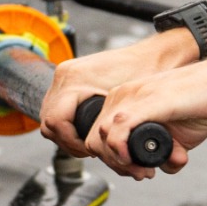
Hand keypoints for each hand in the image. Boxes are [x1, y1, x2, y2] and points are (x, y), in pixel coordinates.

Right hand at [41, 28, 199, 154]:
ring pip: (52, 116)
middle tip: (90, 151)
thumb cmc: (147, 72)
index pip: (55, 122)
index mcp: (74, 78)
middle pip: (49, 122)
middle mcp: (65, 74)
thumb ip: (110, 123)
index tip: (91, 151)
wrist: (157, 54)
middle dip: (68, 141)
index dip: (72, 142)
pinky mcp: (72, 79)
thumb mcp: (127, 101)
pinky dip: (71, 122)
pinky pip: (60, 107)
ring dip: (68, 134)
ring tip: (91, 143)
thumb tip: (98, 148)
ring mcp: (66, 75)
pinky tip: (89, 130)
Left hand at [82, 56, 206, 180]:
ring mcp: (132, 97)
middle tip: (142, 174)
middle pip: (95, 140)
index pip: (100, 137)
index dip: (114, 161)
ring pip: (100, 137)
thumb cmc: (204, 101)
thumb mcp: (180, 133)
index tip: (138, 171)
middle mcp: (123, 96)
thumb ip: (167, 149)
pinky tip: (134, 158)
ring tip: (145, 170)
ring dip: (118, 162)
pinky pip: (116, 129)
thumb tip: (164, 166)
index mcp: (126, 101)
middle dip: (115, 165)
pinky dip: (119, 149)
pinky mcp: (146, 101)